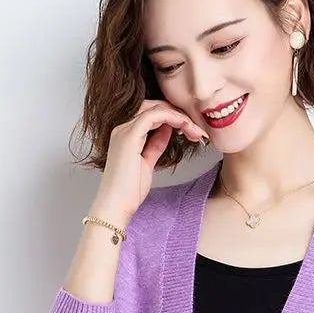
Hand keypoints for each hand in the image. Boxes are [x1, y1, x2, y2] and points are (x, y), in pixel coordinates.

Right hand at [96, 99, 209, 220]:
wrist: (116, 206)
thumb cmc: (129, 191)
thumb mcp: (148, 162)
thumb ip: (155, 144)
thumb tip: (167, 131)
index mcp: (126, 134)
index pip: (151, 114)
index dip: (174, 117)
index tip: (192, 130)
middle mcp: (122, 128)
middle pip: (154, 106)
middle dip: (179, 114)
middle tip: (197, 129)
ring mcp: (124, 131)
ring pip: (155, 108)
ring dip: (179, 116)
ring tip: (195, 130)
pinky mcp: (129, 137)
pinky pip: (154, 116)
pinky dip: (173, 118)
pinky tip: (185, 126)